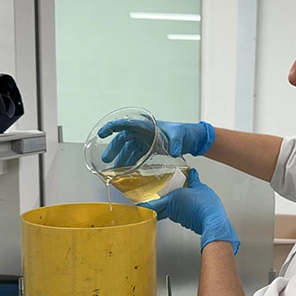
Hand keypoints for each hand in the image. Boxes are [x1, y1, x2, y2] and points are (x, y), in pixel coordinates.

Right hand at [98, 119, 214, 164]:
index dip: (113, 127)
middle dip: (113, 149)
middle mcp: (143, 133)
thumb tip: (174, 151)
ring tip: (114, 170)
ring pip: (128, 149)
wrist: (192, 139)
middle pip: (123, 139)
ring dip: (120, 159)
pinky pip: (135, 156)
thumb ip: (177, 142)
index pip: (127, 124)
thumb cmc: (185, 132)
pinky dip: (129, 163)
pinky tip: (125, 172)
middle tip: (106, 159)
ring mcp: (145, 141)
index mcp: (147, 126)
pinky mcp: (148, 150)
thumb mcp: (180, 135)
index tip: (103, 133)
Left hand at [140, 169, 239, 253]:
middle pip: (157, 209)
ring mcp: (178, 218)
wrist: (213, 221)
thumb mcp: (200, 187)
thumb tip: (192, 173)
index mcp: (171, 200)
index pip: (151, 204)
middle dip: (153, 205)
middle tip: (149, 200)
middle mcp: (172, 211)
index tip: (135, 204)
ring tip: (170, 197)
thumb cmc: (206, 206)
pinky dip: (178, 210)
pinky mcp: (186, 222)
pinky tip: (184, 205)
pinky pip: (177, 214)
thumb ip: (193, 179)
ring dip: (167, 206)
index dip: (142, 205)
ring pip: (168, 212)